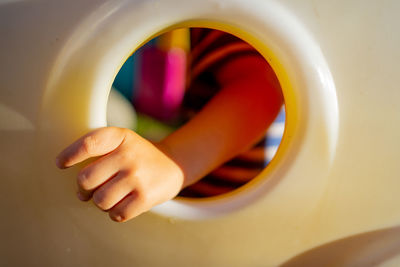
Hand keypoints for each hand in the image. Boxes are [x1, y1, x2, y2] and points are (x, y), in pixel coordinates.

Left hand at [56, 127, 183, 221]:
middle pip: (85, 179)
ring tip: (110, 196)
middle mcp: (128, 155)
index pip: (88, 144)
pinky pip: (116, 214)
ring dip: (101, 203)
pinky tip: (122, 204)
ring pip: (100, 201)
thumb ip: (97, 156)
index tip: (61, 164)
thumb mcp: (122, 141)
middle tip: (90, 190)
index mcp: (120, 137)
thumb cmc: (137, 156)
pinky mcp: (146, 197)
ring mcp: (138, 177)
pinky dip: (115, 213)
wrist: (174, 164)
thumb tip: (80, 194)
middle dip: (84, 189)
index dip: (69, 155)